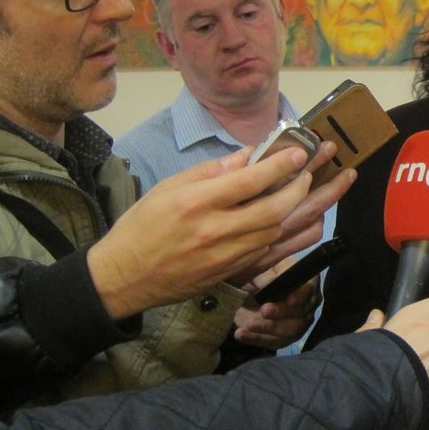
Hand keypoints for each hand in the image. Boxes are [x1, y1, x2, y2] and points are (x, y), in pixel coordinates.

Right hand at [89, 147, 318, 318]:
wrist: (124, 277)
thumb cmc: (142, 226)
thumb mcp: (168, 188)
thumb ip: (210, 171)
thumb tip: (247, 154)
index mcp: (196, 203)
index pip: (250, 180)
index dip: (280, 165)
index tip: (298, 152)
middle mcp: (214, 230)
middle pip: (273, 208)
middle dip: (298, 188)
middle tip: (305, 174)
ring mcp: (224, 255)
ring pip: (274, 231)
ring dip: (291, 210)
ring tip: (296, 192)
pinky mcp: (228, 273)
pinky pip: (264, 251)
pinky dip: (276, 232)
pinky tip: (278, 219)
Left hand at [234, 260, 319, 349]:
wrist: (247, 296)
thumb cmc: (260, 278)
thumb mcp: (262, 270)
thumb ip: (268, 276)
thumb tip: (271, 284)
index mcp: (305, 282)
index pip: (309, 289)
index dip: (301, 295)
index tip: (290, 300)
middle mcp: (306, 304)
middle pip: (301, 312)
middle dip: (282, 313)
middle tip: (264, 311)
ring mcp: (298, 324)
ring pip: (291, 331)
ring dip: (269, 329)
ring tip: (249, 325)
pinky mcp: (284, 338)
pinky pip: (275, 342)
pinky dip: (257, 339)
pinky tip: (242, 334)